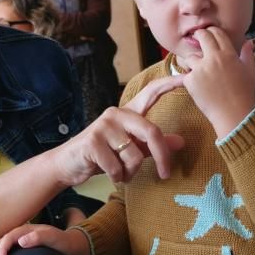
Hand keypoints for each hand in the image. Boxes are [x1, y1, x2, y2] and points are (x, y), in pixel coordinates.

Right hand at [0, 224, 88, 254]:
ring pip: (1, 245)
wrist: (75, 246)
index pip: (10, 236)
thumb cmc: (65, 243)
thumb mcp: (55, 239)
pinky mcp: (23, 248)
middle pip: (2, 240)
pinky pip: (5, 250)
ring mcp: (22, 240)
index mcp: (29, 230)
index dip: (3, 247)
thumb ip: (40, 237)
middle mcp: (23, 233)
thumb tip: (21, 240)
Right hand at [50, 74, 185, 185]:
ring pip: (134, 155)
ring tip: (121, 173)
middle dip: (161, 157)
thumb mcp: (131, 149)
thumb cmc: (102, 155)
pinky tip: (110, 175)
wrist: (68, 164)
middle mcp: (116, 114)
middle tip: (165, 174)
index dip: (169, 84)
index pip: (151, 93)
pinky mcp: (93, 142)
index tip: (187, 77)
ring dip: (131, 172)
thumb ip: (153, 145)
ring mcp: (104, 126)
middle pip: (151, 131)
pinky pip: (118, 167)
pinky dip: (118, 177)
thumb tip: (181, 142)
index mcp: (128, 113)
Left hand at [183, 28, 254, 136]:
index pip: (216, 33)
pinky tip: (198, 85)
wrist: (234, 114)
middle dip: (199, 36)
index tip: (210, 35)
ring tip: (199, 69)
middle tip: (198, 40)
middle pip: (202, 36)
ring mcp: (200, 69)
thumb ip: (247, 54)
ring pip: (190, 56)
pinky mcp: (191, 81)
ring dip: (193, 61)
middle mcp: (213, 58)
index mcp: (228, 54)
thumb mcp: (250, 71)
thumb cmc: (244, 93)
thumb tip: (248, 42)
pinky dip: (190, 79)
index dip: (212, 32)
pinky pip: (186, 74)